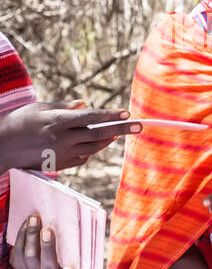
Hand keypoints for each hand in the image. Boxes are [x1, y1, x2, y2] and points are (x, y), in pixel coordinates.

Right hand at [0, 101, 138, 171]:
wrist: (0, 148)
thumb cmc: (17, 123)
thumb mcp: (38, 109)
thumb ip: (64, 106)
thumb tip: (85, 104)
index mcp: (57, 121)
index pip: (91, 118)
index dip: (110, 116)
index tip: (127, 113)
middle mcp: (63, 138)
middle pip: (99, 134)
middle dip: (122, 130)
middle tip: (140, 126)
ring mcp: (63, 153)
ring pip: (94, 148)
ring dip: (107, 140)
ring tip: (117, 133)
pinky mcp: (61, 164)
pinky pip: (83, 158)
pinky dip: (90, 150)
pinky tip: (91, 144)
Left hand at [7, 214, 78, 268]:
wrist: (32, 262)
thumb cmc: (59, 255)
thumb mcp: (70, 256)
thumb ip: (75, 249)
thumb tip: (82, 224)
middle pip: (48, 264)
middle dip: (47, 246)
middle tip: (47, 231)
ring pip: (30, 254)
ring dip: (32, 234)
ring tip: (35, 219)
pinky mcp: (17, 262)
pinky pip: (18, 248)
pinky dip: (23, 233)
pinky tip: (28, 223)